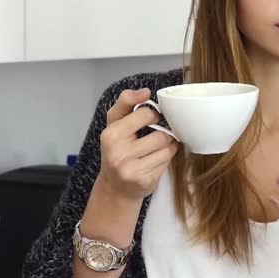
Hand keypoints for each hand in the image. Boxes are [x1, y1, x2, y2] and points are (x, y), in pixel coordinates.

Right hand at [97, 88, 179, 202]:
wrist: (115, 186)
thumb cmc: (117, 149)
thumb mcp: (115, 123)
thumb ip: (126, 102)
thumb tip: (145, 91)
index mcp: (110, 135)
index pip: (145, 115)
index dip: (153, 116)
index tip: (151, 119)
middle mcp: (118, 153)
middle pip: (160, 135)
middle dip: (163, 134)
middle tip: (157, 136)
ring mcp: (131, 170)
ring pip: (167, 149)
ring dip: (168, 147)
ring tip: (158, 148)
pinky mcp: (144, 182)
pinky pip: (167, 163)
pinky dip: (166, 160)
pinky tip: (156, 160)